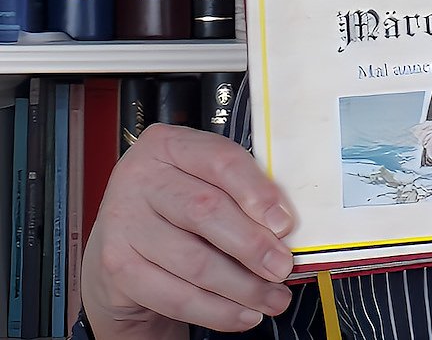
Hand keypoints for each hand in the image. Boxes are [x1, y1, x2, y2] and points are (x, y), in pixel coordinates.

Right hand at [80, 124, 297, 339]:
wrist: (125, 236)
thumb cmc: (180, 201)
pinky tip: (244, 314)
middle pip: (205, 211)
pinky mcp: (118, 266)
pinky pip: (175, 296)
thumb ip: (243, 192)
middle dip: (253, 246)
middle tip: (283, 268)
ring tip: (273, 298)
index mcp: (169, 145)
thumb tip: (285, 229)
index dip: (257, 193)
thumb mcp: (208, 180)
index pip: (220, 162)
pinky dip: (216, 311)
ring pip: (193, 261)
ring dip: (242, 287)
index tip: (285, 224)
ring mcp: (123, 223)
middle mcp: (140, 178)